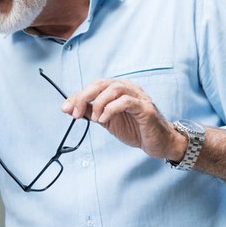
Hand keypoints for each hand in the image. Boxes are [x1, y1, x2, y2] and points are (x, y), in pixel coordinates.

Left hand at [61, 78, 185, 160]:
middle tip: (74, 113)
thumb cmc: (136, 129)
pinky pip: (126, 102)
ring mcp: (139, 97)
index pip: (95, 86)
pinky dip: (111, 109)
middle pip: (102, 83)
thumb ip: (90, 112)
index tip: (66, 109)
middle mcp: (129, 89)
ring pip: (114, 88)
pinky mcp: (146, 108)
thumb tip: (67, 108)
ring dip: (99, 103)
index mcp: (119, 90)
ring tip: (94, 119)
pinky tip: (104, 119)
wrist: (159, 143)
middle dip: (84, 97)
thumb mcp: (107, 121)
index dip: (78, 95)